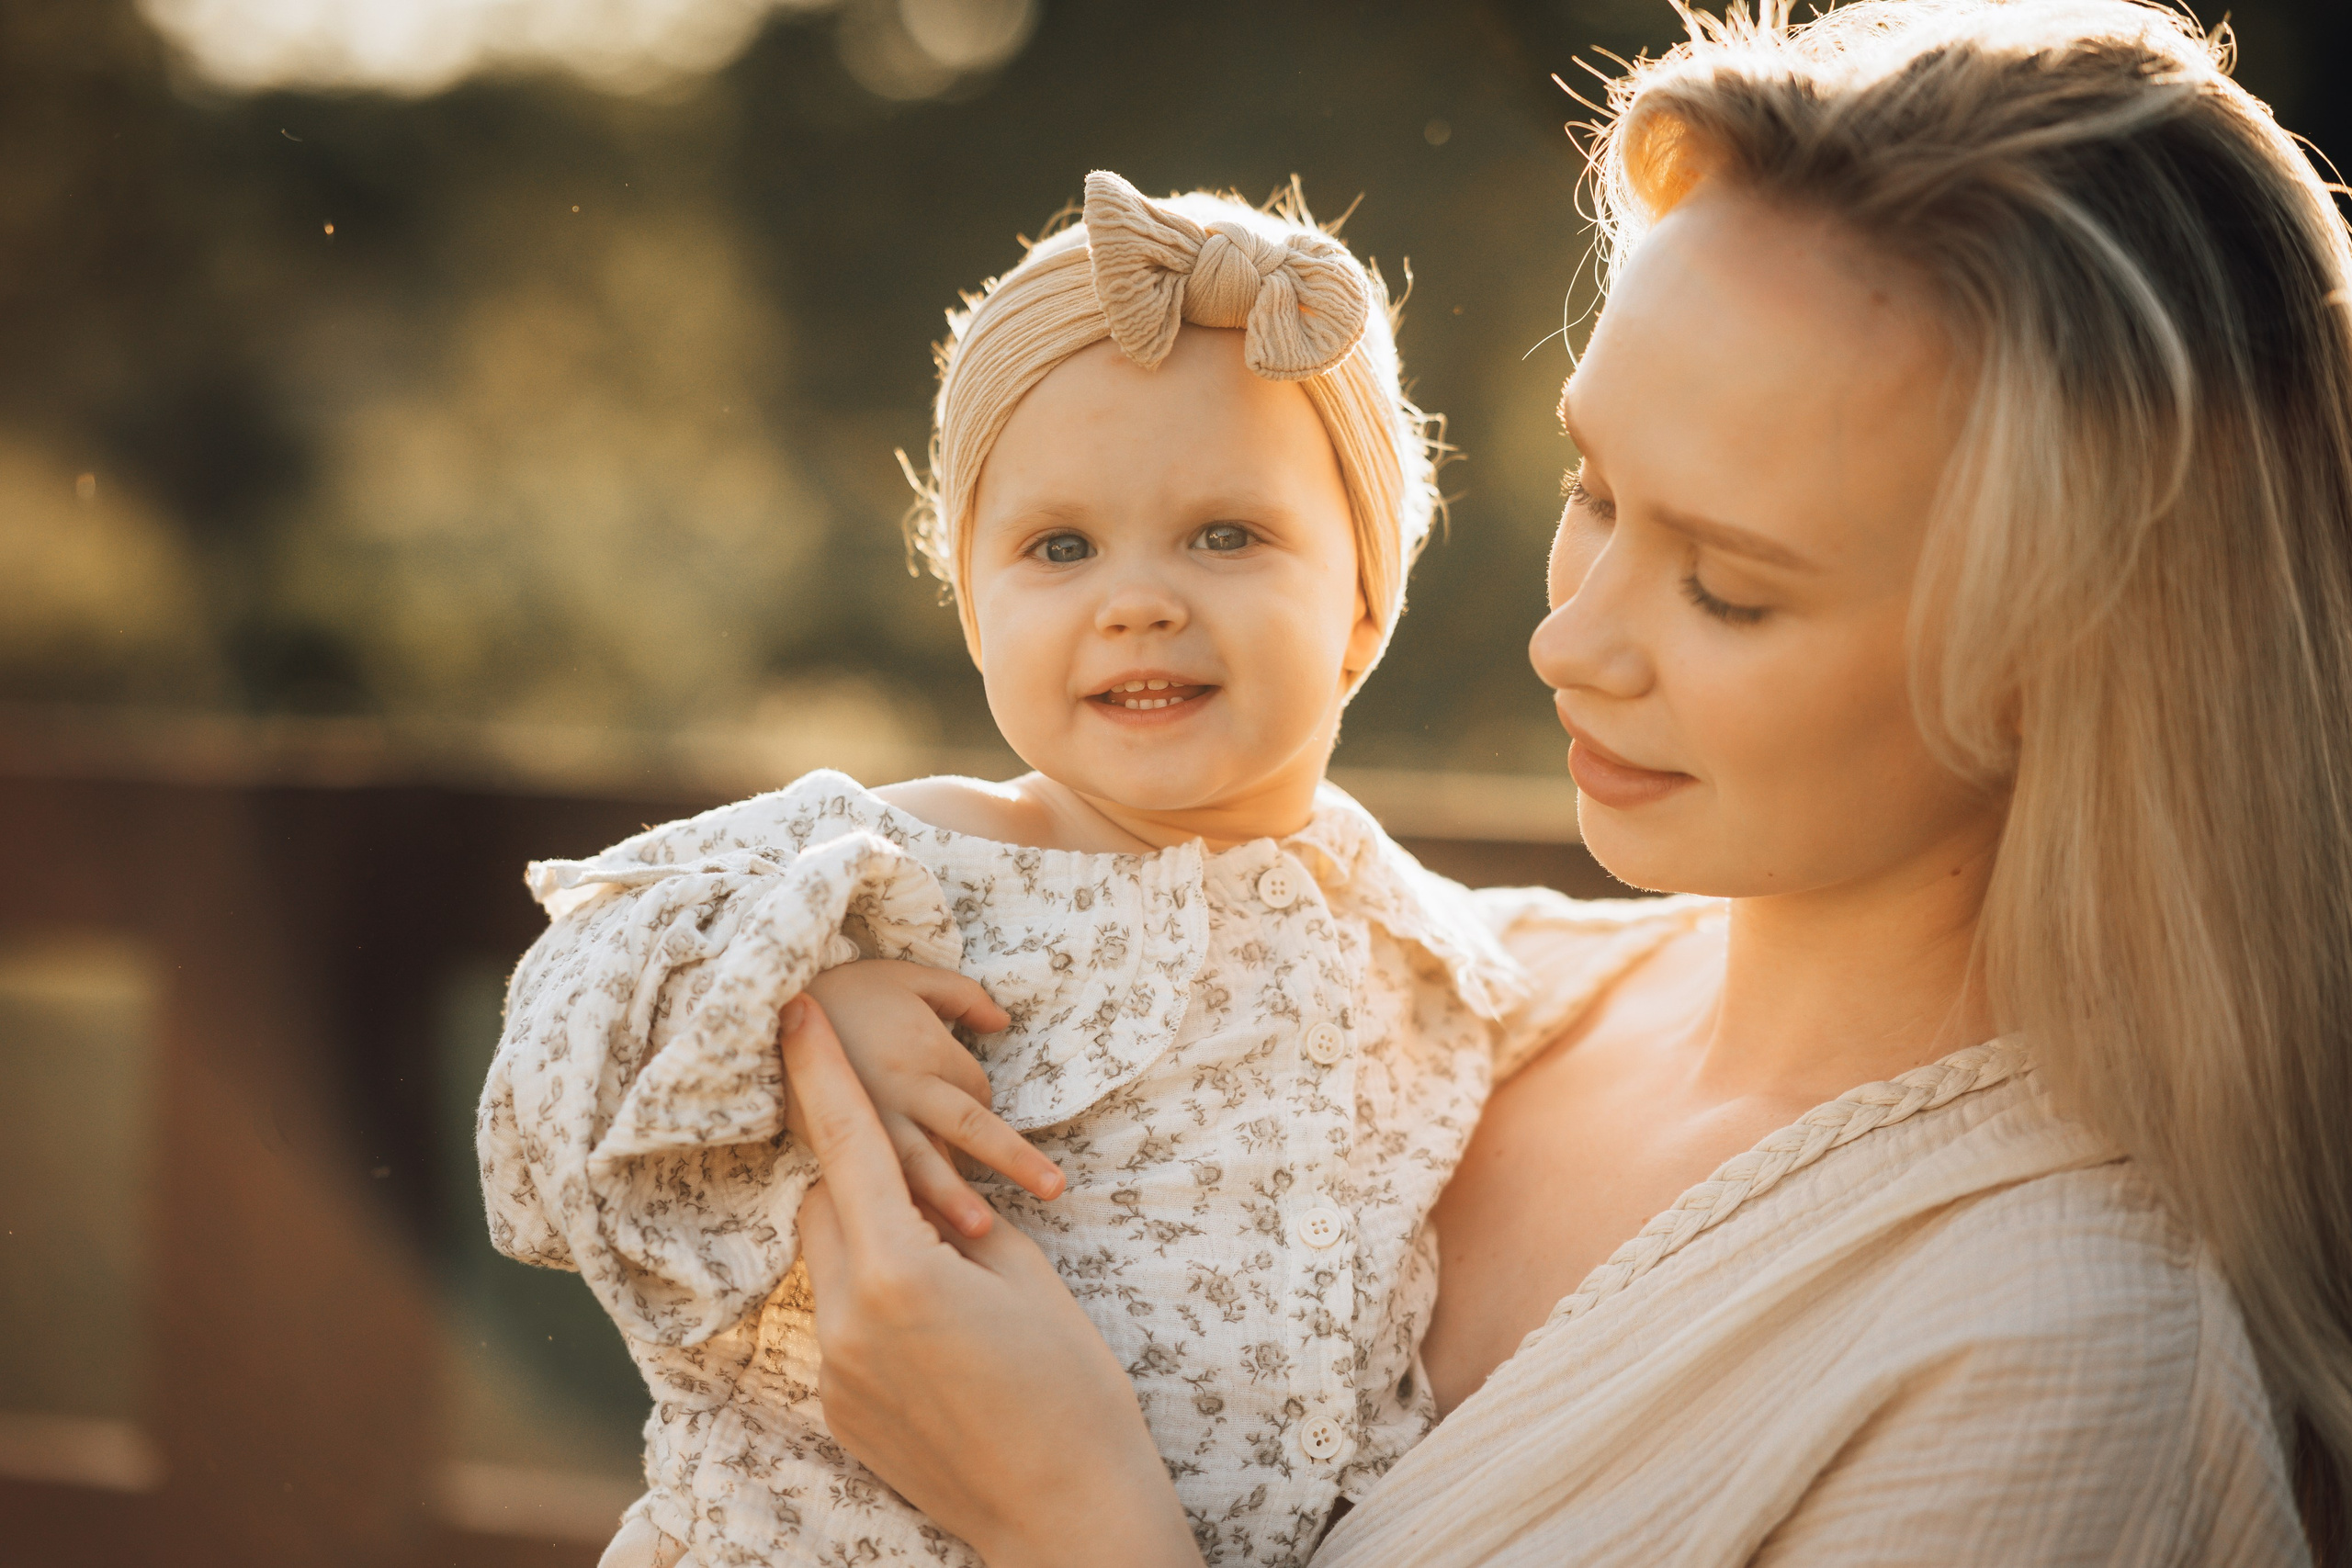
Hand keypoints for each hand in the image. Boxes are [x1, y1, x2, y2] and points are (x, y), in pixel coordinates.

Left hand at [781, 994, 1202, 1567]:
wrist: (1065, 1514)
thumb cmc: (1070, 1389)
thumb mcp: (1028, 1278)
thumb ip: (964, 1219)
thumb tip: (930, 1189)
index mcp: (901, 1270)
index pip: (848, 1146)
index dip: (820, 1073)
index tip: (792, 1012)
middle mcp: (848, 1318)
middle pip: (823, 1206)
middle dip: (860, 1179)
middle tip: (930, 1189)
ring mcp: (835, 1371)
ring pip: (827, 1264)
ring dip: (866, 1242)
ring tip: (943, 1271)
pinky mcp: (838, 1409)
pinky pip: (839, 1323)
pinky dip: (874, 1302)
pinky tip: (937, 1338)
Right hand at [799, 960, 1062, 1237]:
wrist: (765, 1007)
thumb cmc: (846, 991)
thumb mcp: (908, 977)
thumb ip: (963, 996)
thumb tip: (1002, 1023)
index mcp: (926, 1049)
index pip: (978, 1092)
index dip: (984, 1108)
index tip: (976, 1120)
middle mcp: (905, 1087)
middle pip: (969, 1126)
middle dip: (1013, 1158)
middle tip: (1054, 1188)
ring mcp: (869, 1119)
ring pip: (923, 1165)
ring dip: (954, 1199)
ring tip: (987, 1232)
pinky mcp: (834, 1142)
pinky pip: (874, 1180)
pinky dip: (897, 1207)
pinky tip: (911, 1240)